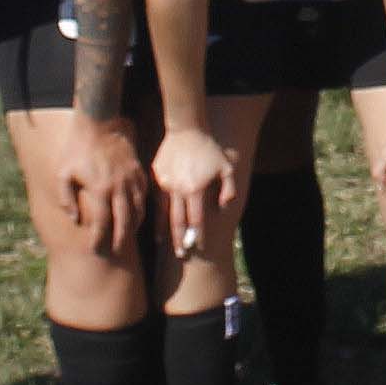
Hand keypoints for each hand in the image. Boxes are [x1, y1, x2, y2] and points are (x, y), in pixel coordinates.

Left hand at [57, 119, 147, 256]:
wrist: (100, 122)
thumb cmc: (77, 148)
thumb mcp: (63, 173)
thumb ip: (66, 198)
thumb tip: (75, 218)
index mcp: (99, 190)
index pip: (101, 223)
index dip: (98, 239)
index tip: (95, 249)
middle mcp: (118, 188)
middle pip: (124, 222)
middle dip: (120, 240)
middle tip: (116, 251)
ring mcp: (131, 179)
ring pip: (138, 210)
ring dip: (133, 226)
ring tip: (127, 236)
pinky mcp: (139, 171)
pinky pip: (143, 195)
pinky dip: (141, 208)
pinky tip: (136, 214)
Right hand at [150, 125, 236, 256]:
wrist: (186, 130)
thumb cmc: (210, 150)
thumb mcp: (226, 168)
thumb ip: (229, 190)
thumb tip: (224, 208)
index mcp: (195, 189)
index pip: (196, 219)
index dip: (197, 235)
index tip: (198, 247)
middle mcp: (178, 189)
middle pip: (178, 221)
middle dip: (179, 239)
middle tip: (181, 254)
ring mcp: (165, 184)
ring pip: (163, 212)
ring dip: (164, 229)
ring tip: (164, 243)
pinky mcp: (157, 177)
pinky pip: (156, 198)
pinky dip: (156, 211)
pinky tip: (157, 221)